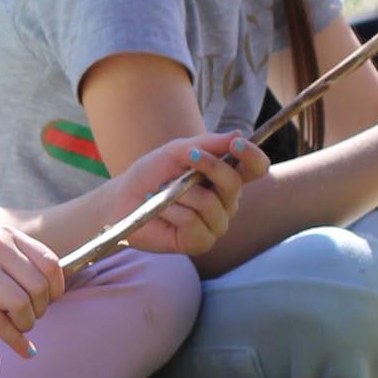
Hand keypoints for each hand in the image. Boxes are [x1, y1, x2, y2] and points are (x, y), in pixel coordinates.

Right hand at [0, 211, 62, 348]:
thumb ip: (20, 263)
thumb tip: (54, 296)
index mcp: (6, 234)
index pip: (49, 263)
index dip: (56, 288)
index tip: (49, 299)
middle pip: (38, 287)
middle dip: (39, 309)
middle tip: (27, 315)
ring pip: (21, 304)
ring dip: (26, 322)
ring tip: (17, 324)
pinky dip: (16, 340)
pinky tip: (25, 350)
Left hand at [106, 132, 261, 257]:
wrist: (122, 201)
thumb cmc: (151, 175)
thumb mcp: (176, 151)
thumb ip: (207, 144)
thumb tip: (238, 135)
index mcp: (225, 178)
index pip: (255, 168)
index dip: (253, 156)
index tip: (236, 145)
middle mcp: (226, 202)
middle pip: (233, 184)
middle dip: (209, 166)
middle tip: (188, 156)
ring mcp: (216, 224)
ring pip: (209, 203)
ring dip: (180, 192)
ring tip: (163, 192)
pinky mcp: (201, 242)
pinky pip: (191, 220)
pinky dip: (171, 210)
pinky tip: (162, 212)